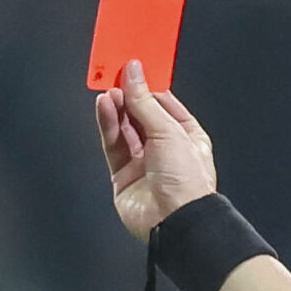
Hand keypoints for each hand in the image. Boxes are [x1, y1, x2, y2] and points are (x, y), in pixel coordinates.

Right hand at [95, 61, 218, 240]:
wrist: (174, 221)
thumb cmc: (185, 179)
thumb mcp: (168, 130)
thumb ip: (145, 101)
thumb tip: (133, 73)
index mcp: (186, 136)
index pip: (164, 104)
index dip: (149, 87)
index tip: (134, 69)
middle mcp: (164, 149)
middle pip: (141, 116)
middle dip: (129, 97)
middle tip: (115, 76)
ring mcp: (143, 164)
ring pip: (125, 130)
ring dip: (116, 110)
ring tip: (107, 92)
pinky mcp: (123, 177)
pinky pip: (113, 146)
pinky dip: (108, 126)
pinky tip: (104, 108)